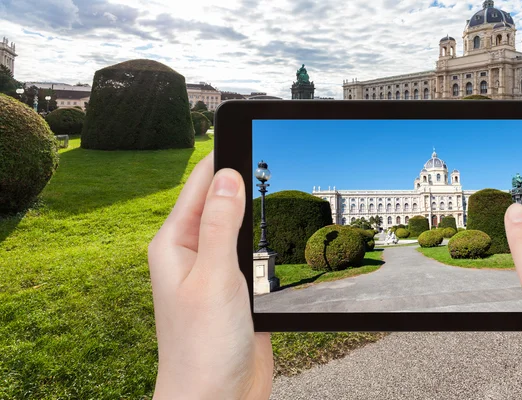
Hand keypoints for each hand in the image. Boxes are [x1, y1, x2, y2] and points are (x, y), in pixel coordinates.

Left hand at [148, 151, 272, 399]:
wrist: (216, 399)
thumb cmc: (202, 346)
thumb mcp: (213, 278)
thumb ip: (219, 225)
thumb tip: (227, 176)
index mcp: (174, 244)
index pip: (200, 186)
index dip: (222, 156)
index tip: (246, 130)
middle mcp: (191, 252)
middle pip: (219, 201)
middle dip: (244, 178)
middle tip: (273, 155)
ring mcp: (214, 270)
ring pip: (237, 225)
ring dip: (255, 207)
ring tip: (279, 182)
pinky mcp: (235, 287)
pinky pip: (249, 249)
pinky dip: (264, 235)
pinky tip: (279, 227)